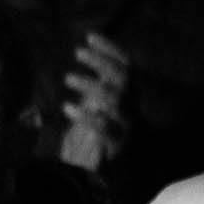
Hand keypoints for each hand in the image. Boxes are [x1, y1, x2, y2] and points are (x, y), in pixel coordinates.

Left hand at [57, 32, 129, 173]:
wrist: (135, 167)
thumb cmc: (115, 133)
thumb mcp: (109, 106)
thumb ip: (100, 85)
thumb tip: (86, 57)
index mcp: (131, 94)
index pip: (126, 64)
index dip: (110, 49)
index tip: (89, 36)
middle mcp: (133, 106)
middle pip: (122, 78)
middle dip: (102, 61)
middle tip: (77, 52)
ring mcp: (128, 124)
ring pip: (115, 100)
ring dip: (91, 85)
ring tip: (68, 77)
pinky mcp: (119, 144)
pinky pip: (104, 128)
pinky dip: (86, 116)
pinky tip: (68, 107)